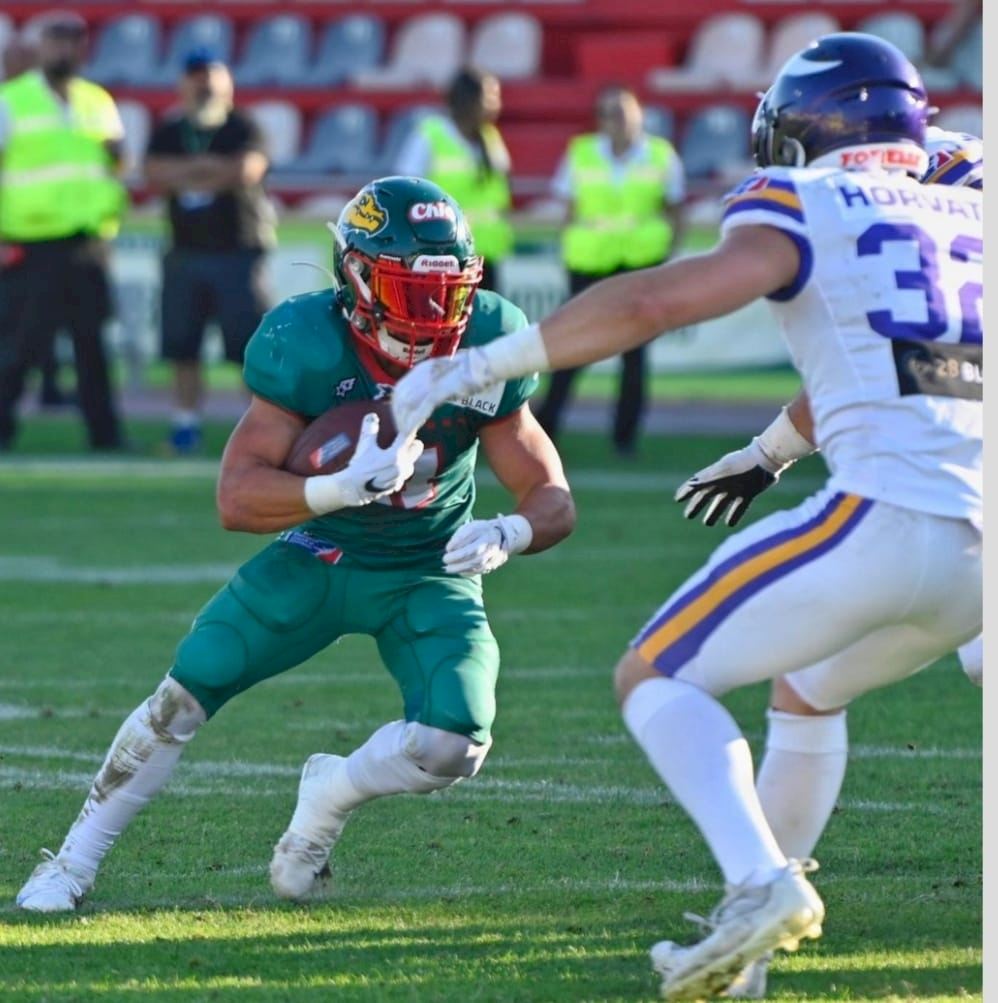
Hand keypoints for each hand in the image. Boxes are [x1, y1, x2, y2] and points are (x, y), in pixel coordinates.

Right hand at [304, 413, 423, 513]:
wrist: (354, 489)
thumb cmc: (359, 467)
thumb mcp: (364, 446)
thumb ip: (370, 429)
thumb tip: (372, 415)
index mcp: (396, 455)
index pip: (407, 437)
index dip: (407, 427)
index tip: (408, 422)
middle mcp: (403, 467)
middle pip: (416, 449)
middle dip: (412, 442)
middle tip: (405, 438)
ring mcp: (401, 477)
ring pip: (411, 462)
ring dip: (407, 457)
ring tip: (399, 452)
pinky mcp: (397, 485)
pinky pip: (403, 474)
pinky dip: (400, 469)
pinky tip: (392, 467)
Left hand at [391, 349, 496, 439]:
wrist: (481, 364)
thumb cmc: (470, 368)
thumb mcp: (446, 372)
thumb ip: (435, 380)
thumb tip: (431, 392)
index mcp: (422, 368)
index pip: (401, 388)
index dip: (397, 405)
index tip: (399, 417)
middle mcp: (421, 374)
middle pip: (400, 398)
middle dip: (398, 416)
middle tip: (401, 430)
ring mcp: (428, 383)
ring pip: (407, 406)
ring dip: (404, 422)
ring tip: (406, 435)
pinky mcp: (437, 392)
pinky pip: (420, 411)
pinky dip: (413, 423)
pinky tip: (412, 432)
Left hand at [443, 514, 532, 576]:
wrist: (500, 536)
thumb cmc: (479, 531)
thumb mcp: (470, 527)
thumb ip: (459, 535)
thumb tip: (449, 549)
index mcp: (483, 529)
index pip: (470, 535)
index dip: (457, 542)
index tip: (447, 548)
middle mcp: (490, 541)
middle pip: (475, 551)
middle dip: (458, 557)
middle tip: (445, 559)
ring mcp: (494, 553)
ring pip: (478, 563)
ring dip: (461, 567)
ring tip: (448, 568)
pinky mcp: (494, 563)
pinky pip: (481, 570)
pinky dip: (468, 572)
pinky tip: (458, 571)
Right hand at [674, 440, 778, 527]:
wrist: (766, 459)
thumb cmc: (742, 464)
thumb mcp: (722, 471)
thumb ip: (707, 479)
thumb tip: (690, 485)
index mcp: (715, 475)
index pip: (697, 485)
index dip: (686, 491)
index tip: (677, 499)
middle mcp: (724, 482)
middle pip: (707, 495)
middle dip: (697, 506)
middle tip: (688, 516)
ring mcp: (737, 487)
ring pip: (721, 503)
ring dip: (714, 513)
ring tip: (707, 524)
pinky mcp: (750, 492)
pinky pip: (740, 506)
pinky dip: (734, 515)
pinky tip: (729, 524)